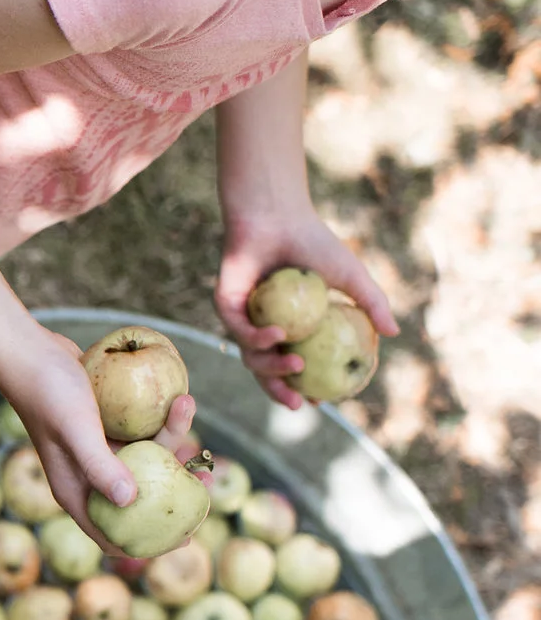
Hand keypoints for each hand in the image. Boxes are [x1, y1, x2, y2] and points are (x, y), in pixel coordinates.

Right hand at [0, 327, 195, 553]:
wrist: (29, 352)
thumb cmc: (47, 392)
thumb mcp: (77, 430)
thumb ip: (100, 467)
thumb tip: (131, 502)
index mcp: (75, 491)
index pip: (111, 535)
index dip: (147, 544)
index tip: (185, 537)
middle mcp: (88, 478)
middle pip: (137, 501)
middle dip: (173, 492)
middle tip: (207, 479)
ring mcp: (99, 453)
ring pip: (146, 462)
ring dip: (172, 439)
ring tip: (187, 405)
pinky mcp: (106, 430)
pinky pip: (142, 436)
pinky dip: (161, 423)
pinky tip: (178, 399)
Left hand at [214, 211, 397, 410]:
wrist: (278, 216)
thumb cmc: (314, 243)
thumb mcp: (351, 277)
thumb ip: (371, 304)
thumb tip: (394, 333)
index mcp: (290, 325)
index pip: (293, 364)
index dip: (304, 387)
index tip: (320, 403)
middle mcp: (263, 325)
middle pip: (266, 370)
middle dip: (280, 391)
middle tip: (299, 402)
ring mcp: (242, 317)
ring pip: (251, 356)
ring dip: (273, 367)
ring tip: (296, 365)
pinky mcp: (224, 305)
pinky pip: (239, 331)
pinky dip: (258, 337)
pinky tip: (279, 335)